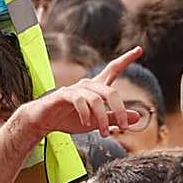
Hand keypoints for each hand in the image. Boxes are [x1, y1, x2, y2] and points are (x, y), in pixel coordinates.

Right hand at [16, 47, 142, 137]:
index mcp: (96, 89)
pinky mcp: (63, 95)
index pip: (113, 69)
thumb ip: (114, 118)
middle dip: (120, 110)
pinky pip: (79, 101)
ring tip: (104, 133)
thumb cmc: (69, 118)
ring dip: (103, 118)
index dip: (126, 59)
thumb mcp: (96, 122)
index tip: (139, 49)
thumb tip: (137, 117)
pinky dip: (86, 114)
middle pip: (110, 91)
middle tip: (123, 127)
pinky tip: (86, 124)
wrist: (43, 121)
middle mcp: (87, 85)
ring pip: (96, 99)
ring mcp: (75, 89)